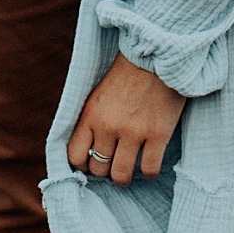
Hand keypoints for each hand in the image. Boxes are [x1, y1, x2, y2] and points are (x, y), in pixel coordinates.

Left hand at [66, 53, 180, 184]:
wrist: (158, 54)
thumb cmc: (128, 74)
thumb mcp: (99, 94)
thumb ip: (92, 120)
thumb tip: (87, 152)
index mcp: (91, 114)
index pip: (75, 156)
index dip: (83, 164)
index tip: (93, 161)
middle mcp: (109, 126)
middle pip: (99, 169)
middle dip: (106, 171)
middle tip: (114, 164)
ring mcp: (134, 132)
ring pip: (121, 176)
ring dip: (124, 178)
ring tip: (130, 171)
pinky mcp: (158, 134)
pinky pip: (148, 170)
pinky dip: (148, 174)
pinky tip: (148, 167)